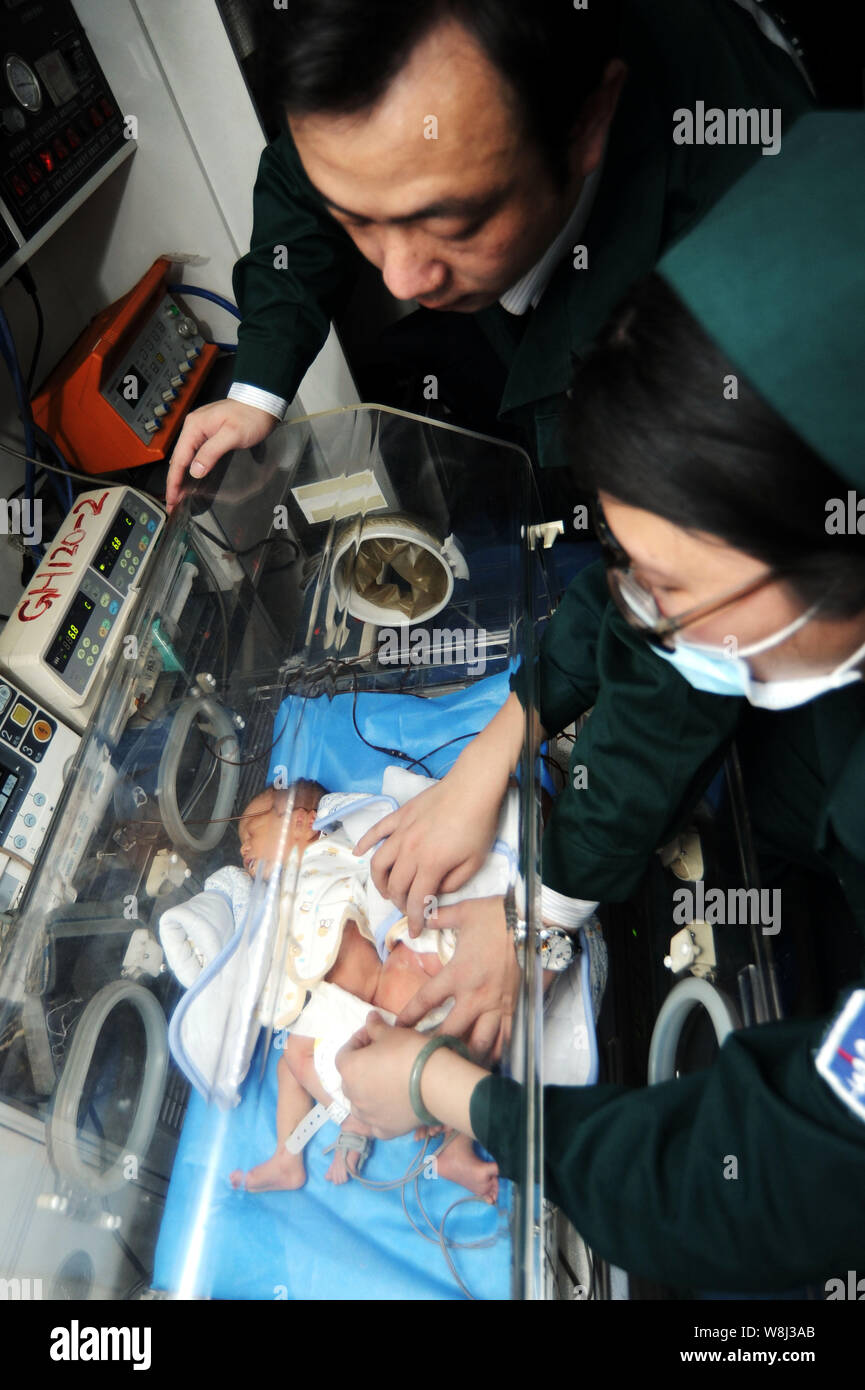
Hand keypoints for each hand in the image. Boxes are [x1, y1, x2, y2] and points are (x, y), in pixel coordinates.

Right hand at [165, 400, 278, 509]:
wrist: (262, 403)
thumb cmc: (250, 416)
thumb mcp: (232, 435)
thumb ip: (211, 452)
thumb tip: (195, 470)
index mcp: (194, 426)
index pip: (179, 459)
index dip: (174, 481)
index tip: (172, 498)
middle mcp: (193, 427)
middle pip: (178, 460)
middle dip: (174, 482)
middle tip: (173, 503)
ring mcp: (200, 431)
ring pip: (185, 458)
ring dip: (181, 477)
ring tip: (178, 495)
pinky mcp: (208, 434)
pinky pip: (194, 454)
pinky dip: (190, 468)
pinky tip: (190, 478)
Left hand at [336, 1012, 427, 1137]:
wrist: (434, 1084)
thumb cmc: (408, 1053)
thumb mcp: (391, 1033)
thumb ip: (375, 1027)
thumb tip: (370, 1018)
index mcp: (348, 1069)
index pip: (344, 1052)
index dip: (358, 1041)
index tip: (372, 1035)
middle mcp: (352, 1095)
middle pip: (349, 1079)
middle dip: (361, 1067)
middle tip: (379, 1057)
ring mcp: (367, 1115)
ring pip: (358, 1103)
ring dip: (365, 1092)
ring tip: (383, 1082)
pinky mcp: (384, 1130)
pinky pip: (374, 1122)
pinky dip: (377, 1114)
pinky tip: (388, 1107)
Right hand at [355, 766, 507, 936]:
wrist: (473, 787)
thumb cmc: (479, 825)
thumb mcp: (475, 862)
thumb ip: (454, 883)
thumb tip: (436, 891)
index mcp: (430, 865)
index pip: (416, 900)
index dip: (414, 919)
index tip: (415, 931)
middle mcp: (409, 852)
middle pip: (395, 886)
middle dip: (398, 903)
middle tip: (407, 909)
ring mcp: (401, 832)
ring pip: (378, 863)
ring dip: (379, 881)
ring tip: (387, 889)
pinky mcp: (399, 816)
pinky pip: (375, 831)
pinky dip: (364, 842)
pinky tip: (358, 851)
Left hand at [399, 897, 518, 1060]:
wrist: (534, 923)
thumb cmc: (498, 917)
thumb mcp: (464, 912)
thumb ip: (438, 917)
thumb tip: (421, 917)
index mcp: (457, 974)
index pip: (426, 1000)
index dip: (408, 1017)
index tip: (396, 1029)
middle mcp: (475, 996)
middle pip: (450, 1031)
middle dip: (433, 1047)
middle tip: (419, 1059)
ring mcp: (496, 1005)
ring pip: (479, 1042)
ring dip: (464, 1055)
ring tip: (453, 1067)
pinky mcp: (514, 1008)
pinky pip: (504, 1037)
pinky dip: (496, 1051)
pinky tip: (487, 1061)